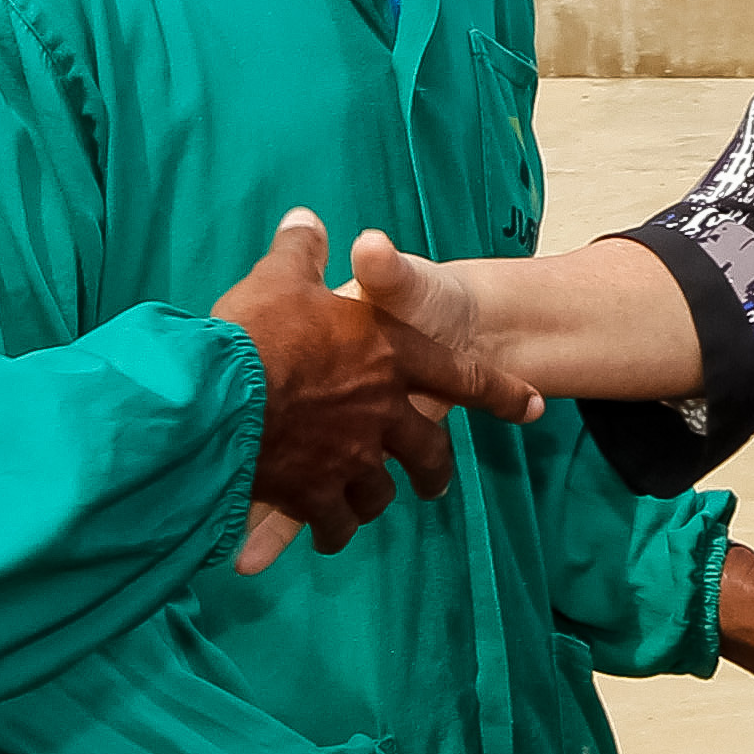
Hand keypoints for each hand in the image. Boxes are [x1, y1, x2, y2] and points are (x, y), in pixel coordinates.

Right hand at [210, 211, 540, 571]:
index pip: (466, 376)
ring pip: (382, 491)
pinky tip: (323, 534)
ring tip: (368, 507)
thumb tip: (307, 219)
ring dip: (378, 499)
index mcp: (391, 356)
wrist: (220, 399)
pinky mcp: (316, 494)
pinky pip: (335, 522)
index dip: (502, 392)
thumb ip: (301, 252)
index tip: (533, 407)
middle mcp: (385, 413)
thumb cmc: (258, 333)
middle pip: (428, 452)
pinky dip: (331, 530)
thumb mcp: (280, 279)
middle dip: (433, 470)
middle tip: (435, 483)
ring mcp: (354, 459)